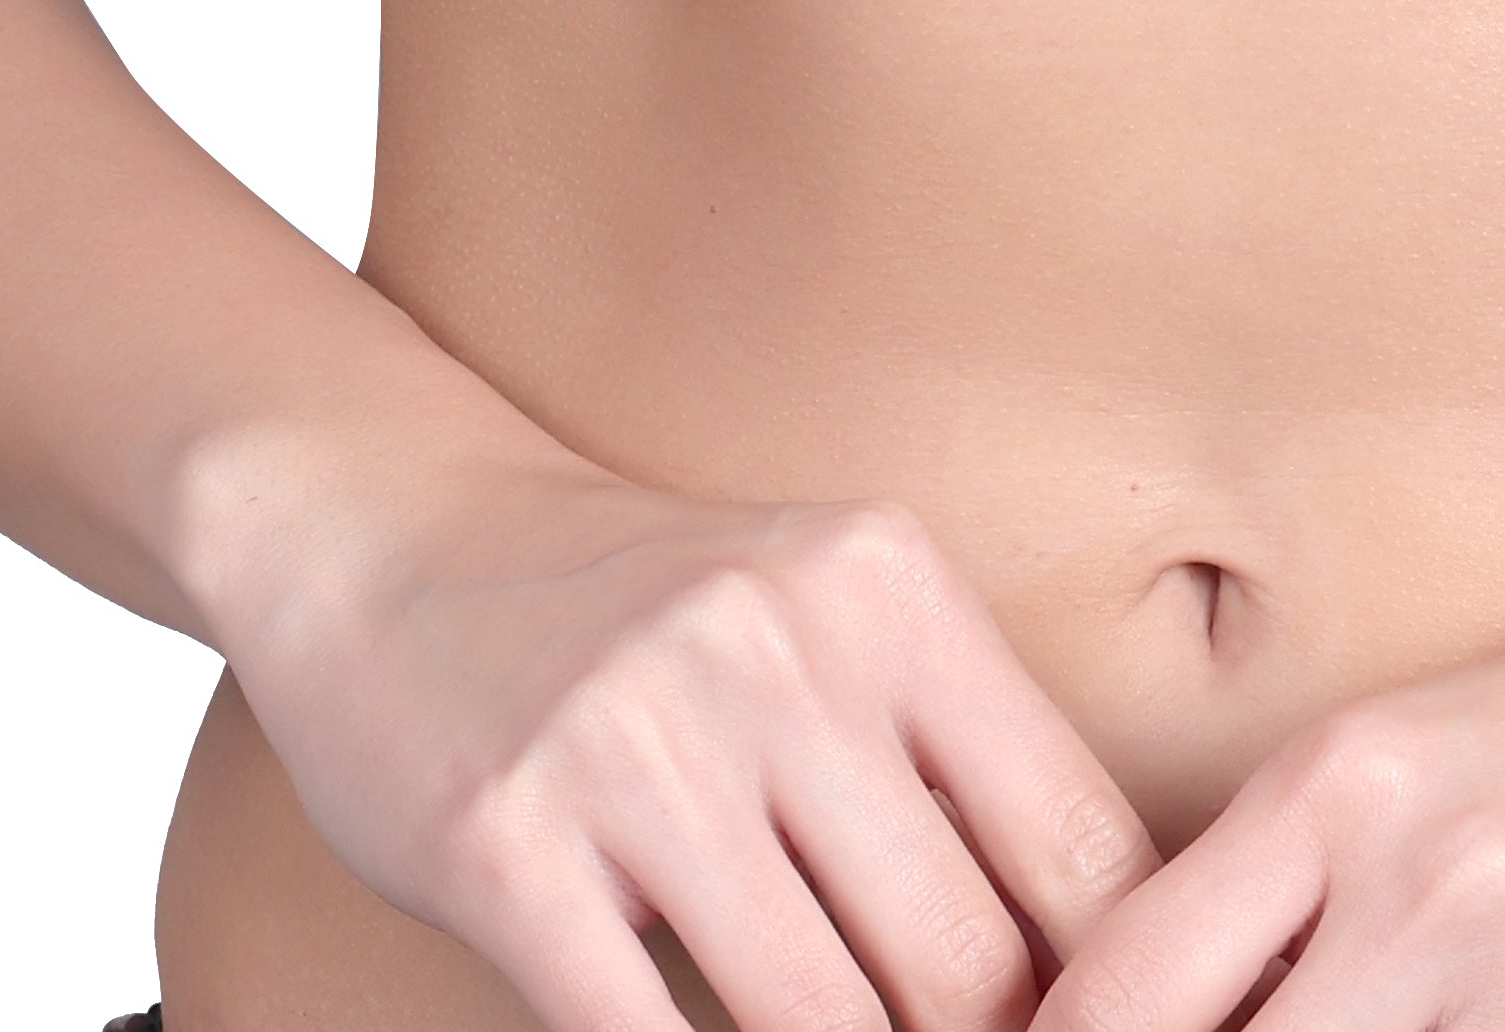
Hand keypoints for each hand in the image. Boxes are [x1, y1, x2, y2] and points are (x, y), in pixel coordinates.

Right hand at [219, 446, 1158, 1031]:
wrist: (390, 524)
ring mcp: (638, 744)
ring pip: (820, 1024)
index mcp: (888, 590)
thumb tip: (1097, 964)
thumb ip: (950, 761)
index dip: (1114, 994)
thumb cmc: (643, 612)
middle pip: (963, 959)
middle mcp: (778, 649)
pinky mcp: (507, 840)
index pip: (1079, 844)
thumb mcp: (825, 619)